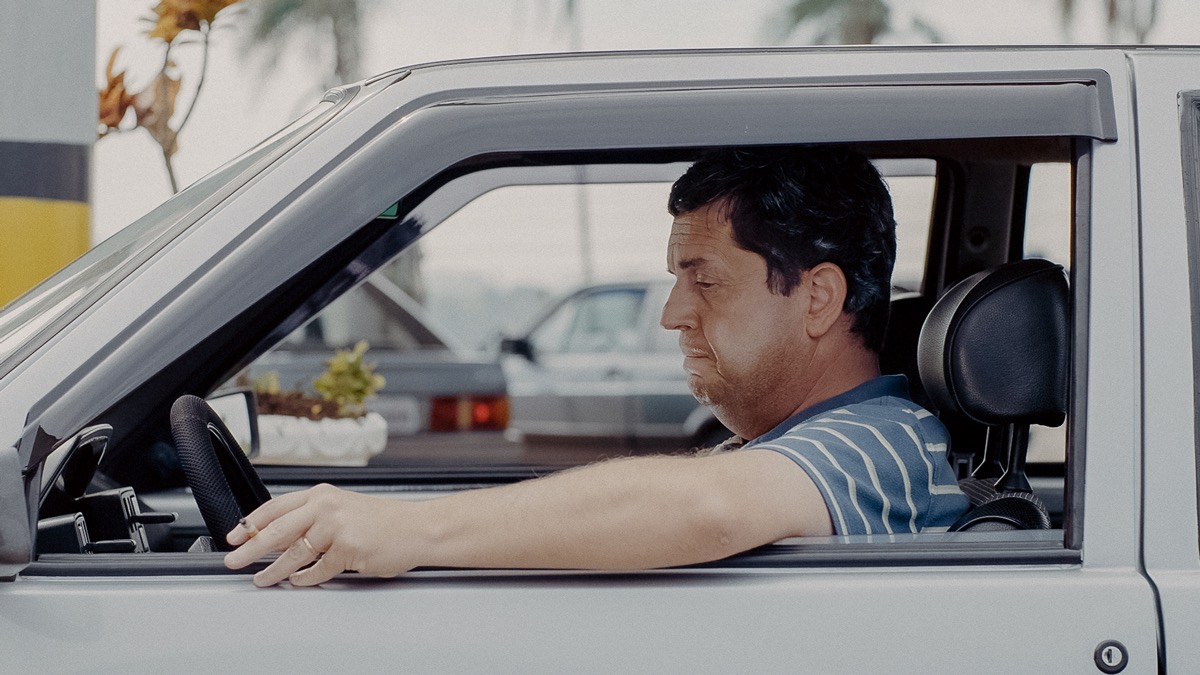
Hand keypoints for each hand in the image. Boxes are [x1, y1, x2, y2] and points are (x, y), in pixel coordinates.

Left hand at [223, 483, 415, 586]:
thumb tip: (279, 538)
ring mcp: (337, 527)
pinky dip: (306, 578)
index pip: (275, 507)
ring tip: (263, 579)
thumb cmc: (385, 521)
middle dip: (250, 549)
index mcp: (322, 494)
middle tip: (235, 561)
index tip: (234, 536)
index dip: (250, 523)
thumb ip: (313, 518)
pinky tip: (300, 580)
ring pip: (294, 554)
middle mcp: (326, 506)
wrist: (418, 528)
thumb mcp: (344, 509)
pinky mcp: (348, 549)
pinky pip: (318, 570)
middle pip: (277, 530)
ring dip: (275, 570)